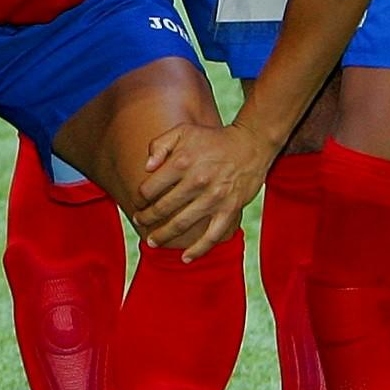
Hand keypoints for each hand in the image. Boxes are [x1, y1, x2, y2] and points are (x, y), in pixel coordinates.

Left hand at [134, 122, 273, 260]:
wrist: (250, 144)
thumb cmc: (212, 139)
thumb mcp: (183, 131)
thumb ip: (160, 145)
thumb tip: (146, 167)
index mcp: (181, 162)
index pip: (150, 188)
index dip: (140, 198)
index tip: (138, 202)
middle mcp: (196, 181)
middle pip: (162, 208)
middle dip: (147, 218)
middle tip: (140, 222)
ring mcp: (214, 197)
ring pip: (182, 224)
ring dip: (163, 235)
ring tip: (152, 241)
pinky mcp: (230, 209)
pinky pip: (212, 235)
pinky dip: (198, 249)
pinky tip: (185, 258)